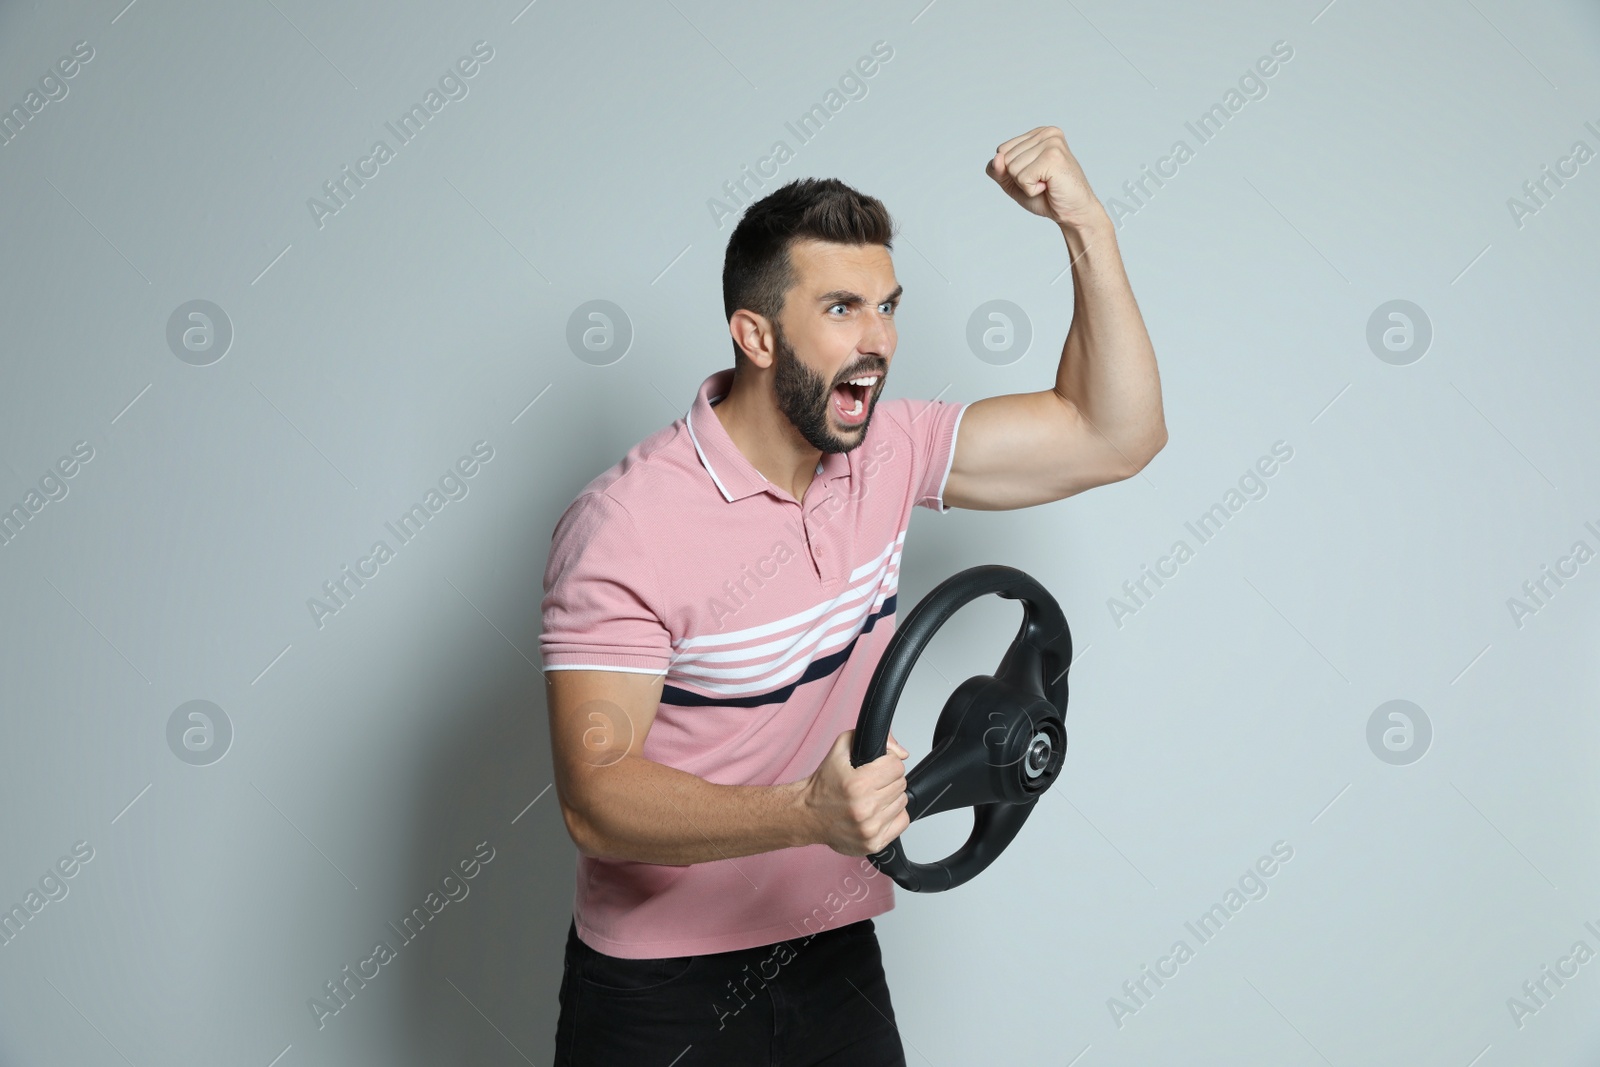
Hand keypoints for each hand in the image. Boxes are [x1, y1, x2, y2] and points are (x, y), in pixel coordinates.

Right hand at [802, 730, 910, 856]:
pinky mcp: (873, 844)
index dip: (888, 763)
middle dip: (888, 780)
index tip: (878, 767)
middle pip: (900, 784)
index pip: (896, 766)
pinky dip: (893, 816)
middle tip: (871, 783)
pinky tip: (877, 812)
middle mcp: (864, 808)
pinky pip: (902, 822)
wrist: (806, 815)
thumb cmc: (823, 786)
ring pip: (902, 803)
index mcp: (857, 784)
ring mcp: (869, 828)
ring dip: (890, 798)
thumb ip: (872, 739)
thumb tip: (902, 753)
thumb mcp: (840, 750)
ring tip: (871, 798)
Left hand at [985, 125, 1101, 229]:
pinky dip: (1031, 190)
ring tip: (1046, 183)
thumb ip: (998, 171)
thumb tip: (996, 158)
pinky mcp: (1053, 157)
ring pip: (1012, 168)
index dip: (1012, 171)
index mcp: (1038, 134)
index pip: (1002, 150)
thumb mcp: (1014, 183)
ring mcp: (1051, 143)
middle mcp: (1046, 133)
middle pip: (1005, 157)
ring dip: (1026, 184)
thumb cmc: (1047, 197)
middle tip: (1042, 181)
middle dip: (1019, 178)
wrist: (1073, 212)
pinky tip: (1049, 186)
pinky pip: (1022, 177)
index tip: (1035, 175)